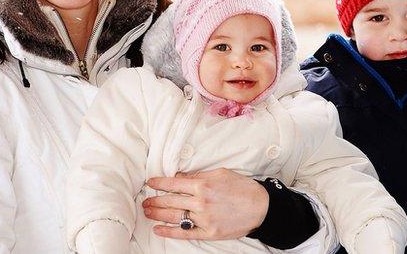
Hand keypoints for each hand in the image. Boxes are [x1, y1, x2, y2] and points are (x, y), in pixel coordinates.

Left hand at [142, 168, 269, 239]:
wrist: (261, 207)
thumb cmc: (242, 187)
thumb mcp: (221, 174)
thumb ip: (199, 176)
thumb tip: (180, 178)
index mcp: (203, 185)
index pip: (174, 184)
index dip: (159, 183)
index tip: (150, 183)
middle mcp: (200, 202)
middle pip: (170, 201)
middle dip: (155, 200)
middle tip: (145, 200)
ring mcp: (203, 219)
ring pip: (174, 216)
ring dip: (158, 214)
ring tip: (147, 212)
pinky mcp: (208, 232)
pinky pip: (184, 233)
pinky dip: (169, 231)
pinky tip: (158, 229)